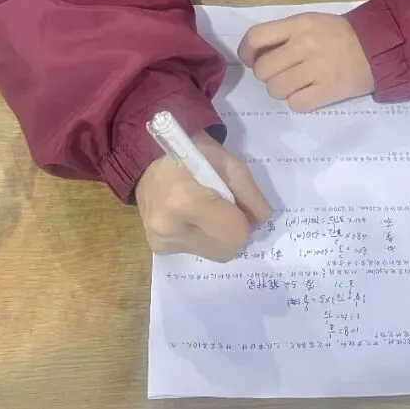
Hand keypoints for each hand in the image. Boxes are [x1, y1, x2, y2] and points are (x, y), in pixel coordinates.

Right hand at [136, 131, 272, 261]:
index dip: (243, 220)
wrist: (147, 160)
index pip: (235, 234)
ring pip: (214, 254)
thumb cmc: (192, 154)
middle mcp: (171, 227)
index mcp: (187, 201)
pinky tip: (190, 217)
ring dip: (217, 235)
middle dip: (232, 230)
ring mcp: (161, 241)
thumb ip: (250, 194)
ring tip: (204, 210)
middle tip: (223, 206)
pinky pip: (197, 252)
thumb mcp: (228, 162)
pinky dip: (201, 237)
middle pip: (227, 249)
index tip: (236, 204)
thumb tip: (262, 221)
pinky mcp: (157, 248)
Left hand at [237, 12, 373, 112]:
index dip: (245, 52)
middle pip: (263, 69)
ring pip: (275, 89)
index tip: (249, 60)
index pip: (256, 37)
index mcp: (299, 24)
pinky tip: (308, 93)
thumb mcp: (311, 22)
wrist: (377, 49)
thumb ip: (283, 34)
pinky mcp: (327, 91)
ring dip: (281, 89)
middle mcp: (305, 45)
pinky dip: (298, 101)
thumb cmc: (339, 35)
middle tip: (281, 72)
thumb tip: (254, 55)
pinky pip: (295, 103)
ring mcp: (316, 70)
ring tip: (296, 84)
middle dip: (267, 74)